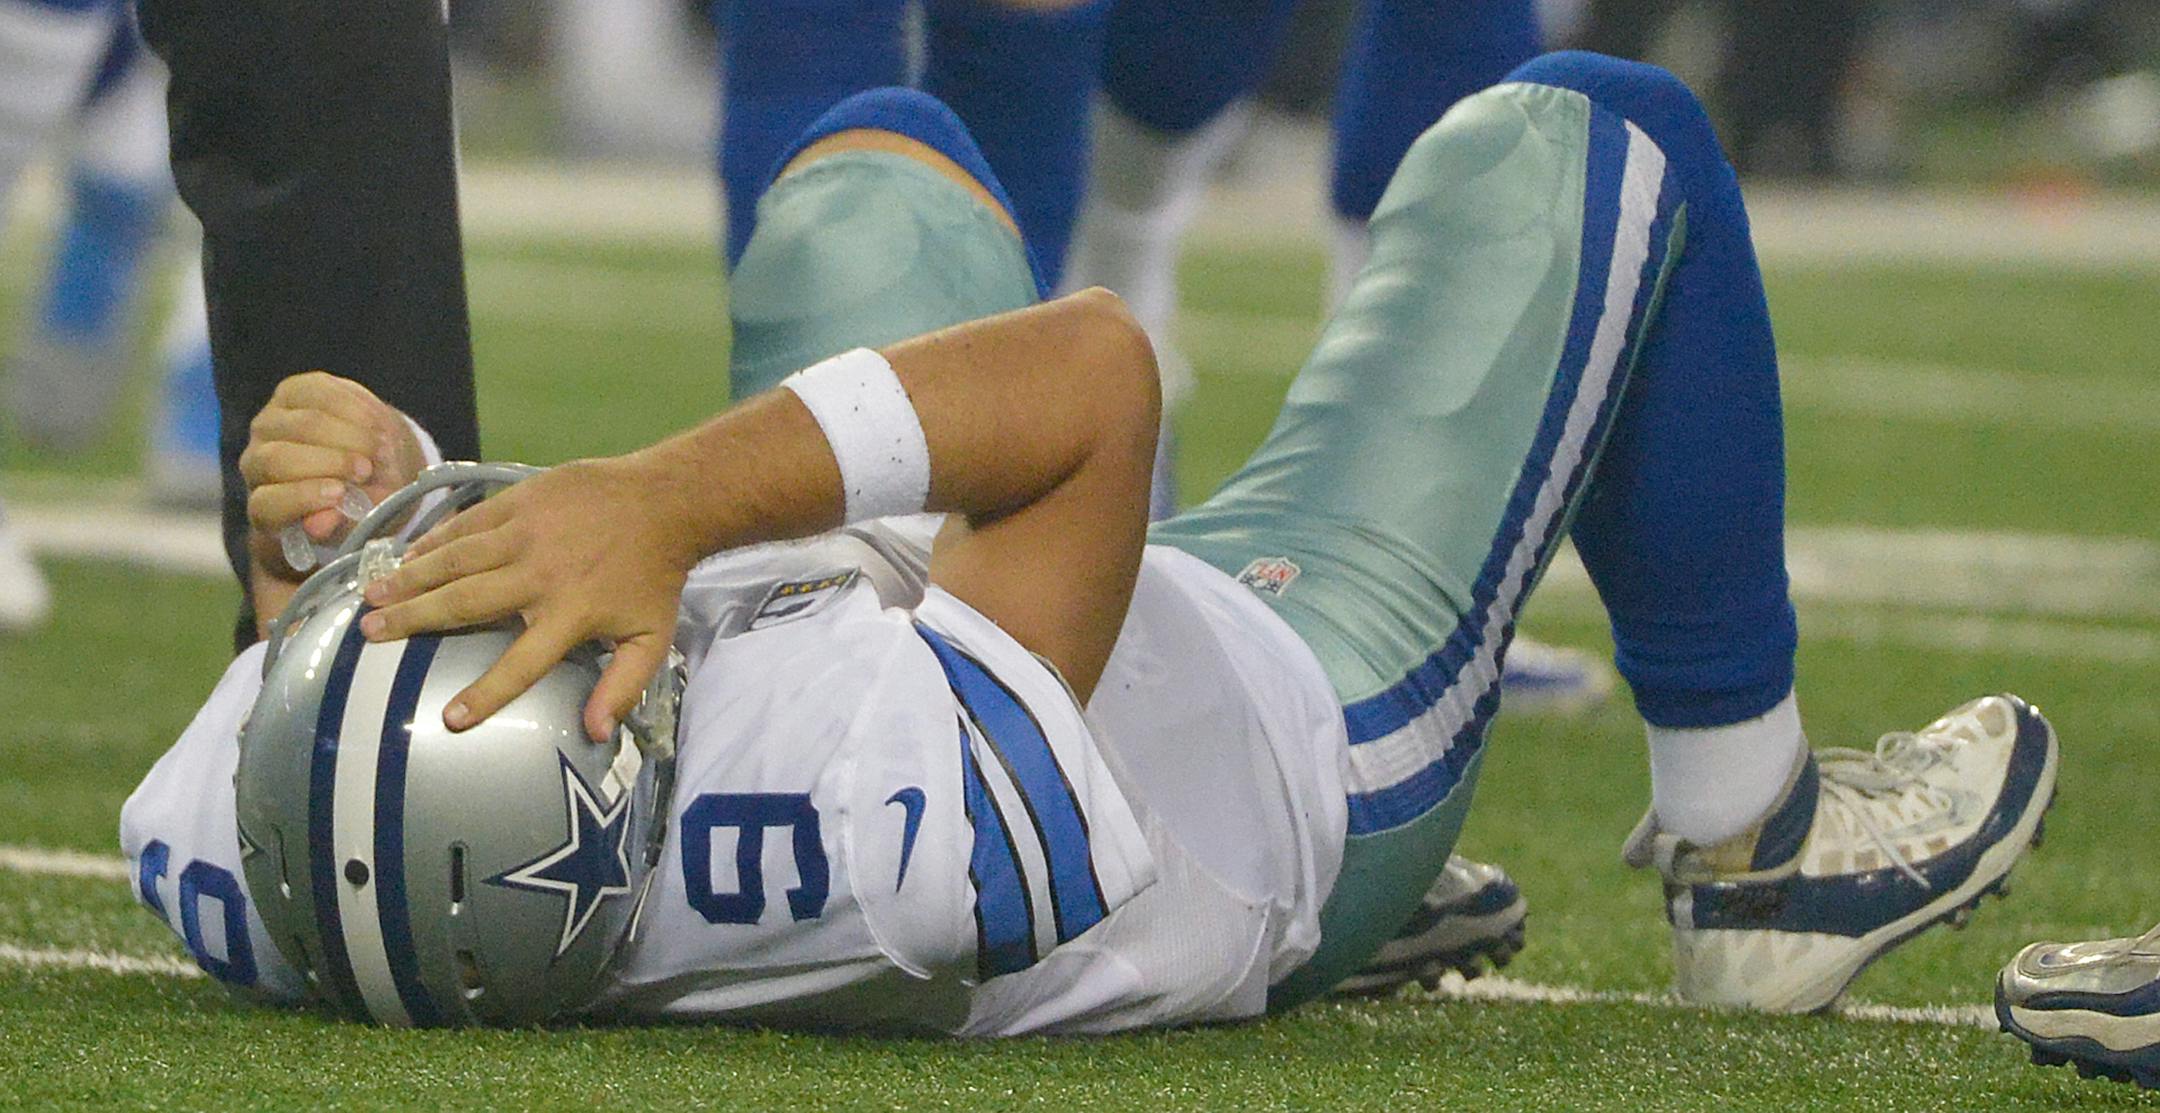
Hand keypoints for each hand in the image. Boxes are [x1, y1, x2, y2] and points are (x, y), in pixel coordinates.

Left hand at [241, 372, 427, 579]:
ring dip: (350, 436)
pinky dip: (355, 411)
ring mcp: (270, 424)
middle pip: (278, 460)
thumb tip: (319, 526)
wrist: (371, 461)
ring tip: (380, 448)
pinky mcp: (291, 392)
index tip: (341, 493)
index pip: (265, 505)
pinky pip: (319, 394)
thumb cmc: (361, 498)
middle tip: (368, 469)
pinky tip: (375, 425)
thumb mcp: (359, 519)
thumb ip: (340, 523)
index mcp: (267, 507)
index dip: (300, 498)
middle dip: (332, 462)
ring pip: (303, 424)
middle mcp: (256, 464)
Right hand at [357, 453, 699, 741]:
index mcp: (570, 614)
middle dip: (415, 620)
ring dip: (411, 577)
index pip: (521, 664)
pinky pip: (469, 523)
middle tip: (370, 634)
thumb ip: (623, 687)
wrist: (665, 502)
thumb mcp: (652, 638)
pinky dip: (435, 539)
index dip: (486, 693)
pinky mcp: (521, 501)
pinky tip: (408, 553)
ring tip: (371, 595)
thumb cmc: (654, 576)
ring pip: (457, 558)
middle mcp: (540, 575)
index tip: (449, 718)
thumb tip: (595, 733)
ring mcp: (527, 533)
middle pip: (466, 603)